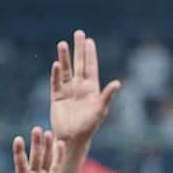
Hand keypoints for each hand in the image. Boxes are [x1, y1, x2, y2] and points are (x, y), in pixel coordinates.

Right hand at [0, 128, 65, 172]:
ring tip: (47, 132)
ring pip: (49, 159)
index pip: (21, 165)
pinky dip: (59, 154)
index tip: (18, 139)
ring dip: (48, 146)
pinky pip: (57, 164)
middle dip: (37, 144)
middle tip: (36, 129)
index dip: (19, 152)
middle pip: (37, 159)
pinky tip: (60, 142)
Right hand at [49, 30, 120, 147]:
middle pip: (79, 64)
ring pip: (65, 70)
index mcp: (92, 88)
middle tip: (78, 33)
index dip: (90, 54)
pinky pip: (56, 83)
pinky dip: (55, 74)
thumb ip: (107, 96)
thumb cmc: (89, 126)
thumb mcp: (100, 110)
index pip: (91, 67)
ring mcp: (68, 91)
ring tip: (62, 44)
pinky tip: (55, 64)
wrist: (73, 139)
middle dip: (78, 49)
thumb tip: (117, 83)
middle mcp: (79, 87)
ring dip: (64, 57)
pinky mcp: (57, 98)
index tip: (89, 41)